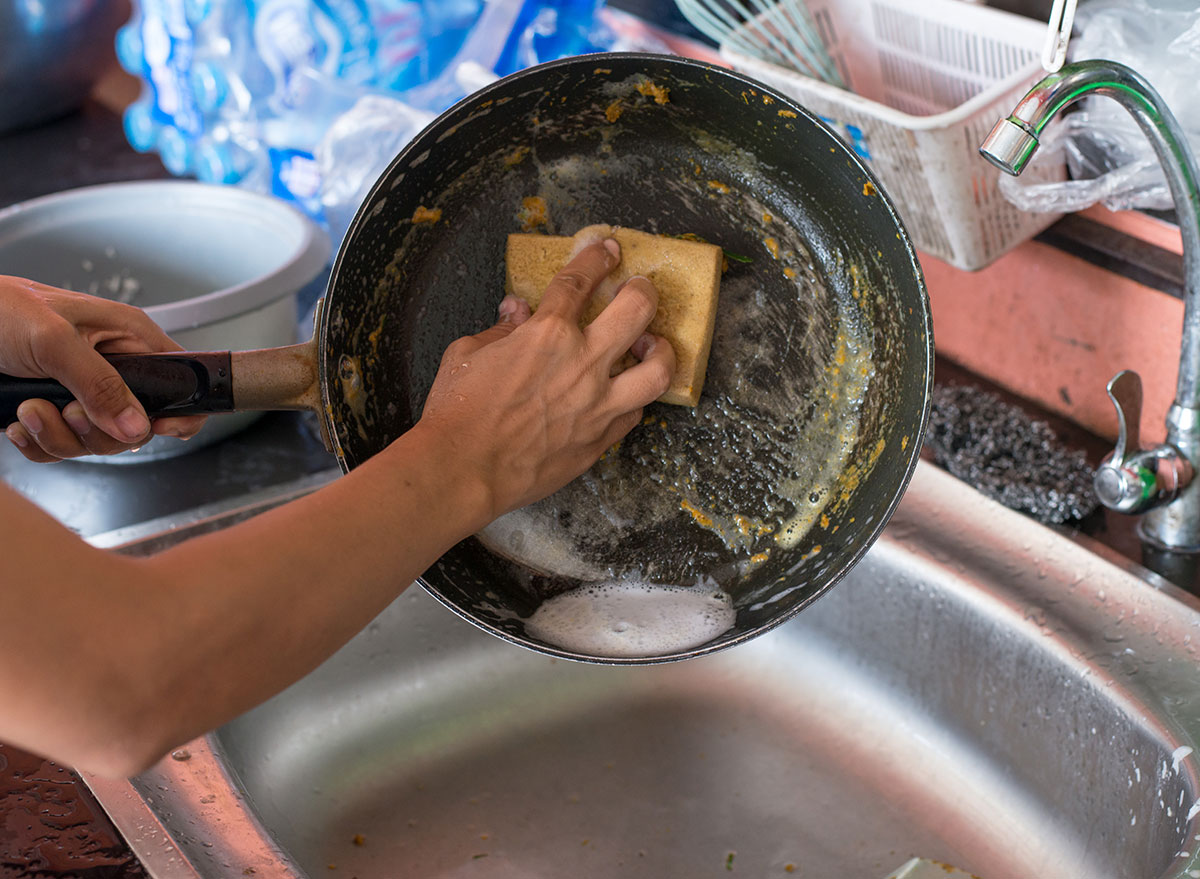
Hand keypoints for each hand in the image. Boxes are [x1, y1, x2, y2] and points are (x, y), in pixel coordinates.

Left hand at [0, 275, 205, 461]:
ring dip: (58, 437)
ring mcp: (84, 392)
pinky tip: (18, 421)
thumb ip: (99, 384)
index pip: (181, 380)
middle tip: (66, 410)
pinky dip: (38, 443)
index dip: (179, 410)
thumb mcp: (54, 341)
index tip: (157, 428)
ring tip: (29, 409)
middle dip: (97, 430)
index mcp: (128, 338)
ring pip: (98, 442)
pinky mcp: (55, 410)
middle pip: (137, 426)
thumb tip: (137, 425)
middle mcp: (113, 368)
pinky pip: (63, 448)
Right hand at [417, 238, 675, 520]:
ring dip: (661, 351)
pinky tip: (625, 395)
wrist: (464, 471)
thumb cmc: (457, 412)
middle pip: (637, 311)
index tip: (607, 250)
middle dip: (644, 291)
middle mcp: (582, 364)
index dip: (597, 259)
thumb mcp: (466, 354)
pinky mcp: (598, 441)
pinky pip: (634, 415)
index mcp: (546, 334)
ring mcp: (597, 405)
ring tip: (652, 346)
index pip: (580, 281)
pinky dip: (633, 400)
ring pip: (657, 371)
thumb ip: (500, 329)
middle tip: (641, 290)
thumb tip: (516, 312)